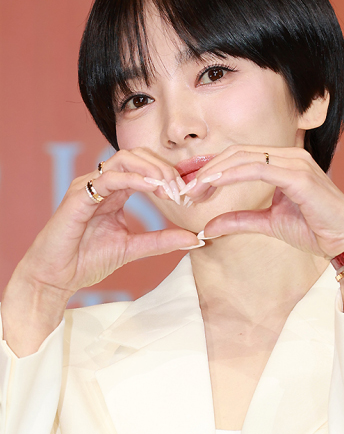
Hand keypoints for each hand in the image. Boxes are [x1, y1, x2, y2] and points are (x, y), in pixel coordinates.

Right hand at [2, 148, 198, 355]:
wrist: (57, 277)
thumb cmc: (87, 260)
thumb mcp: (135, 248)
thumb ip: (163, 240)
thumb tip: (196, 238)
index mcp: (115, 191)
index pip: (145, 167)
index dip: (168, 175)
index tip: (186, 194)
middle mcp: (101, 183)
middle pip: (137, 156)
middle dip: (164, 168)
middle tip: (181, 189)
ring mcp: (88, 187)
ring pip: (124, 159)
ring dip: (153, 171)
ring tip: (170, 190)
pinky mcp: (78, 197)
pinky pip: (108, 178)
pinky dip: (134, 179)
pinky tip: (152, 189)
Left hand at [184, 145, 343, 256]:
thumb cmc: (317, 231)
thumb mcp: (270, 224)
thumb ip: (241, 220)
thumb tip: (208, 226)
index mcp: (284, 163)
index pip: (240, 156)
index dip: (211, 169)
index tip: (189, 188)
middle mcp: (291, 156)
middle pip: (237, 152)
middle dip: (206, 169)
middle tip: (184, 189)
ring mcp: (296, 163)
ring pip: (244, 156)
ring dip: (214, 172)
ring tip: (193, 189)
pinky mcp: (300, 176)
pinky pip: (258, 168)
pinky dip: (232, 175)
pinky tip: (214, 186)